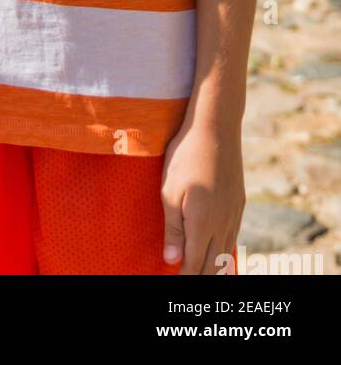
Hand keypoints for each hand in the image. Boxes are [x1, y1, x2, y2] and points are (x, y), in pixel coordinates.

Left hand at [161, 120, 244, 273]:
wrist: (216, 127)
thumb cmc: (186, 156)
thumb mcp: (169, 191)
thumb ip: (172, 228)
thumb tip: (172, 259)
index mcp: (203, 222)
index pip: (195, 262)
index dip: (185, 276)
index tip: (175, 282)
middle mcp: (223, 222)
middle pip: (213, 264)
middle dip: (200, 277)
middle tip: (187, 281)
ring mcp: (234, 213)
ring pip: (226, 253)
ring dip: (215, 268)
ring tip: (203, 276)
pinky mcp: (239, 203)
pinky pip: (233, 237)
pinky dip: (225, 252)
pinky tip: (220, 254)